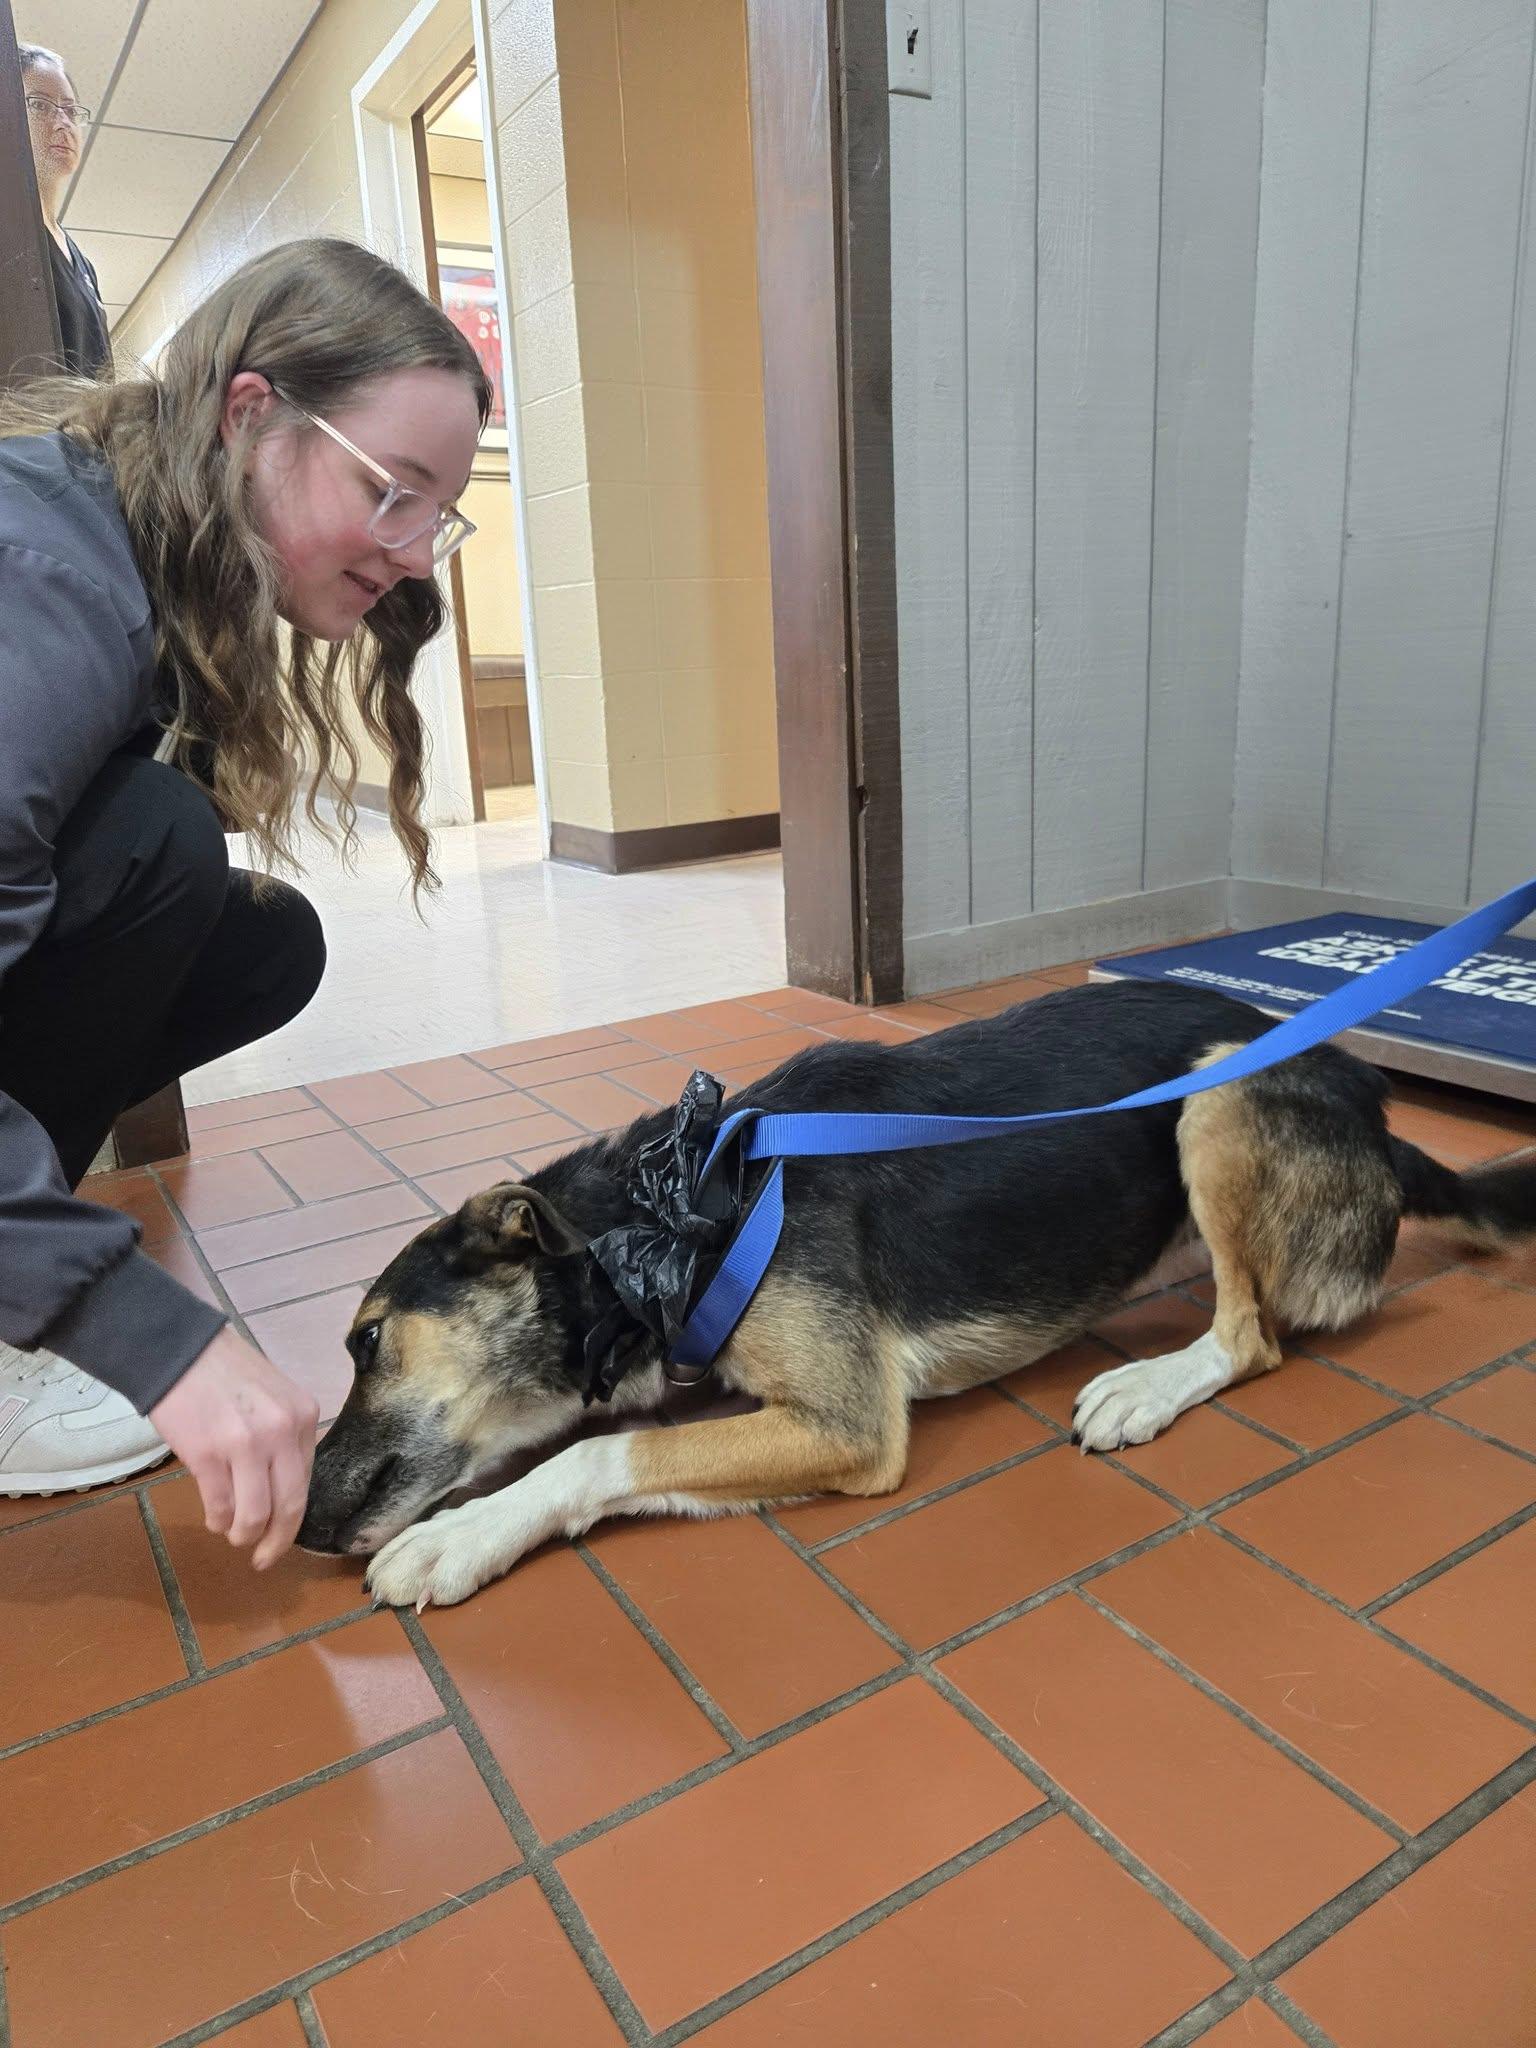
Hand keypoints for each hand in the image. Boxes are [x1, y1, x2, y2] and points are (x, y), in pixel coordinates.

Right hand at [150, 1326, 319, 1569]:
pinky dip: (217, 1519)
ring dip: (243, 1534)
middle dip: (277, 1541)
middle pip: (288, 1505)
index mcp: (302, 1415)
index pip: (307, 1482)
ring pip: (254, 1514)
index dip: (294, 1519)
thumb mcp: (274, 1395)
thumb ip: (285, 1436)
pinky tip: (213, 1519)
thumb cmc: (225, 1372)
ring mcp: (245, 1444)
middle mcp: (281, 1431)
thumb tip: (284, 1487)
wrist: (178, 1349)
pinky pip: (219, 1505)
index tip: (283, 1536)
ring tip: (233, 1535)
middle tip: (264, 1558)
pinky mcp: (207, 1454)